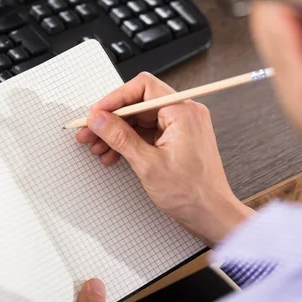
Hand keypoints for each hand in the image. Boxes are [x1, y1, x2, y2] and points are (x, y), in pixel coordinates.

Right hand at [76, 73, 253, 245]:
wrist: (211, 214)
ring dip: (117, 133)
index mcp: (182, 112)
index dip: (115, 98)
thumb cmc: (192, 193)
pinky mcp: (177, 140)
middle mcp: (184, 114)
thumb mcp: (147, 164)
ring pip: (140, 120)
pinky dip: (129, 142)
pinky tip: (114, 154)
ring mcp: (181, 127)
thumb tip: (99, 119)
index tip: (97, 113)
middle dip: (112, 119)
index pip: (143, 87)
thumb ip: (120, 137)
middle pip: (138, 104)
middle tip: (90, 132)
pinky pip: (147, 133)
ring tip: (98, 147)